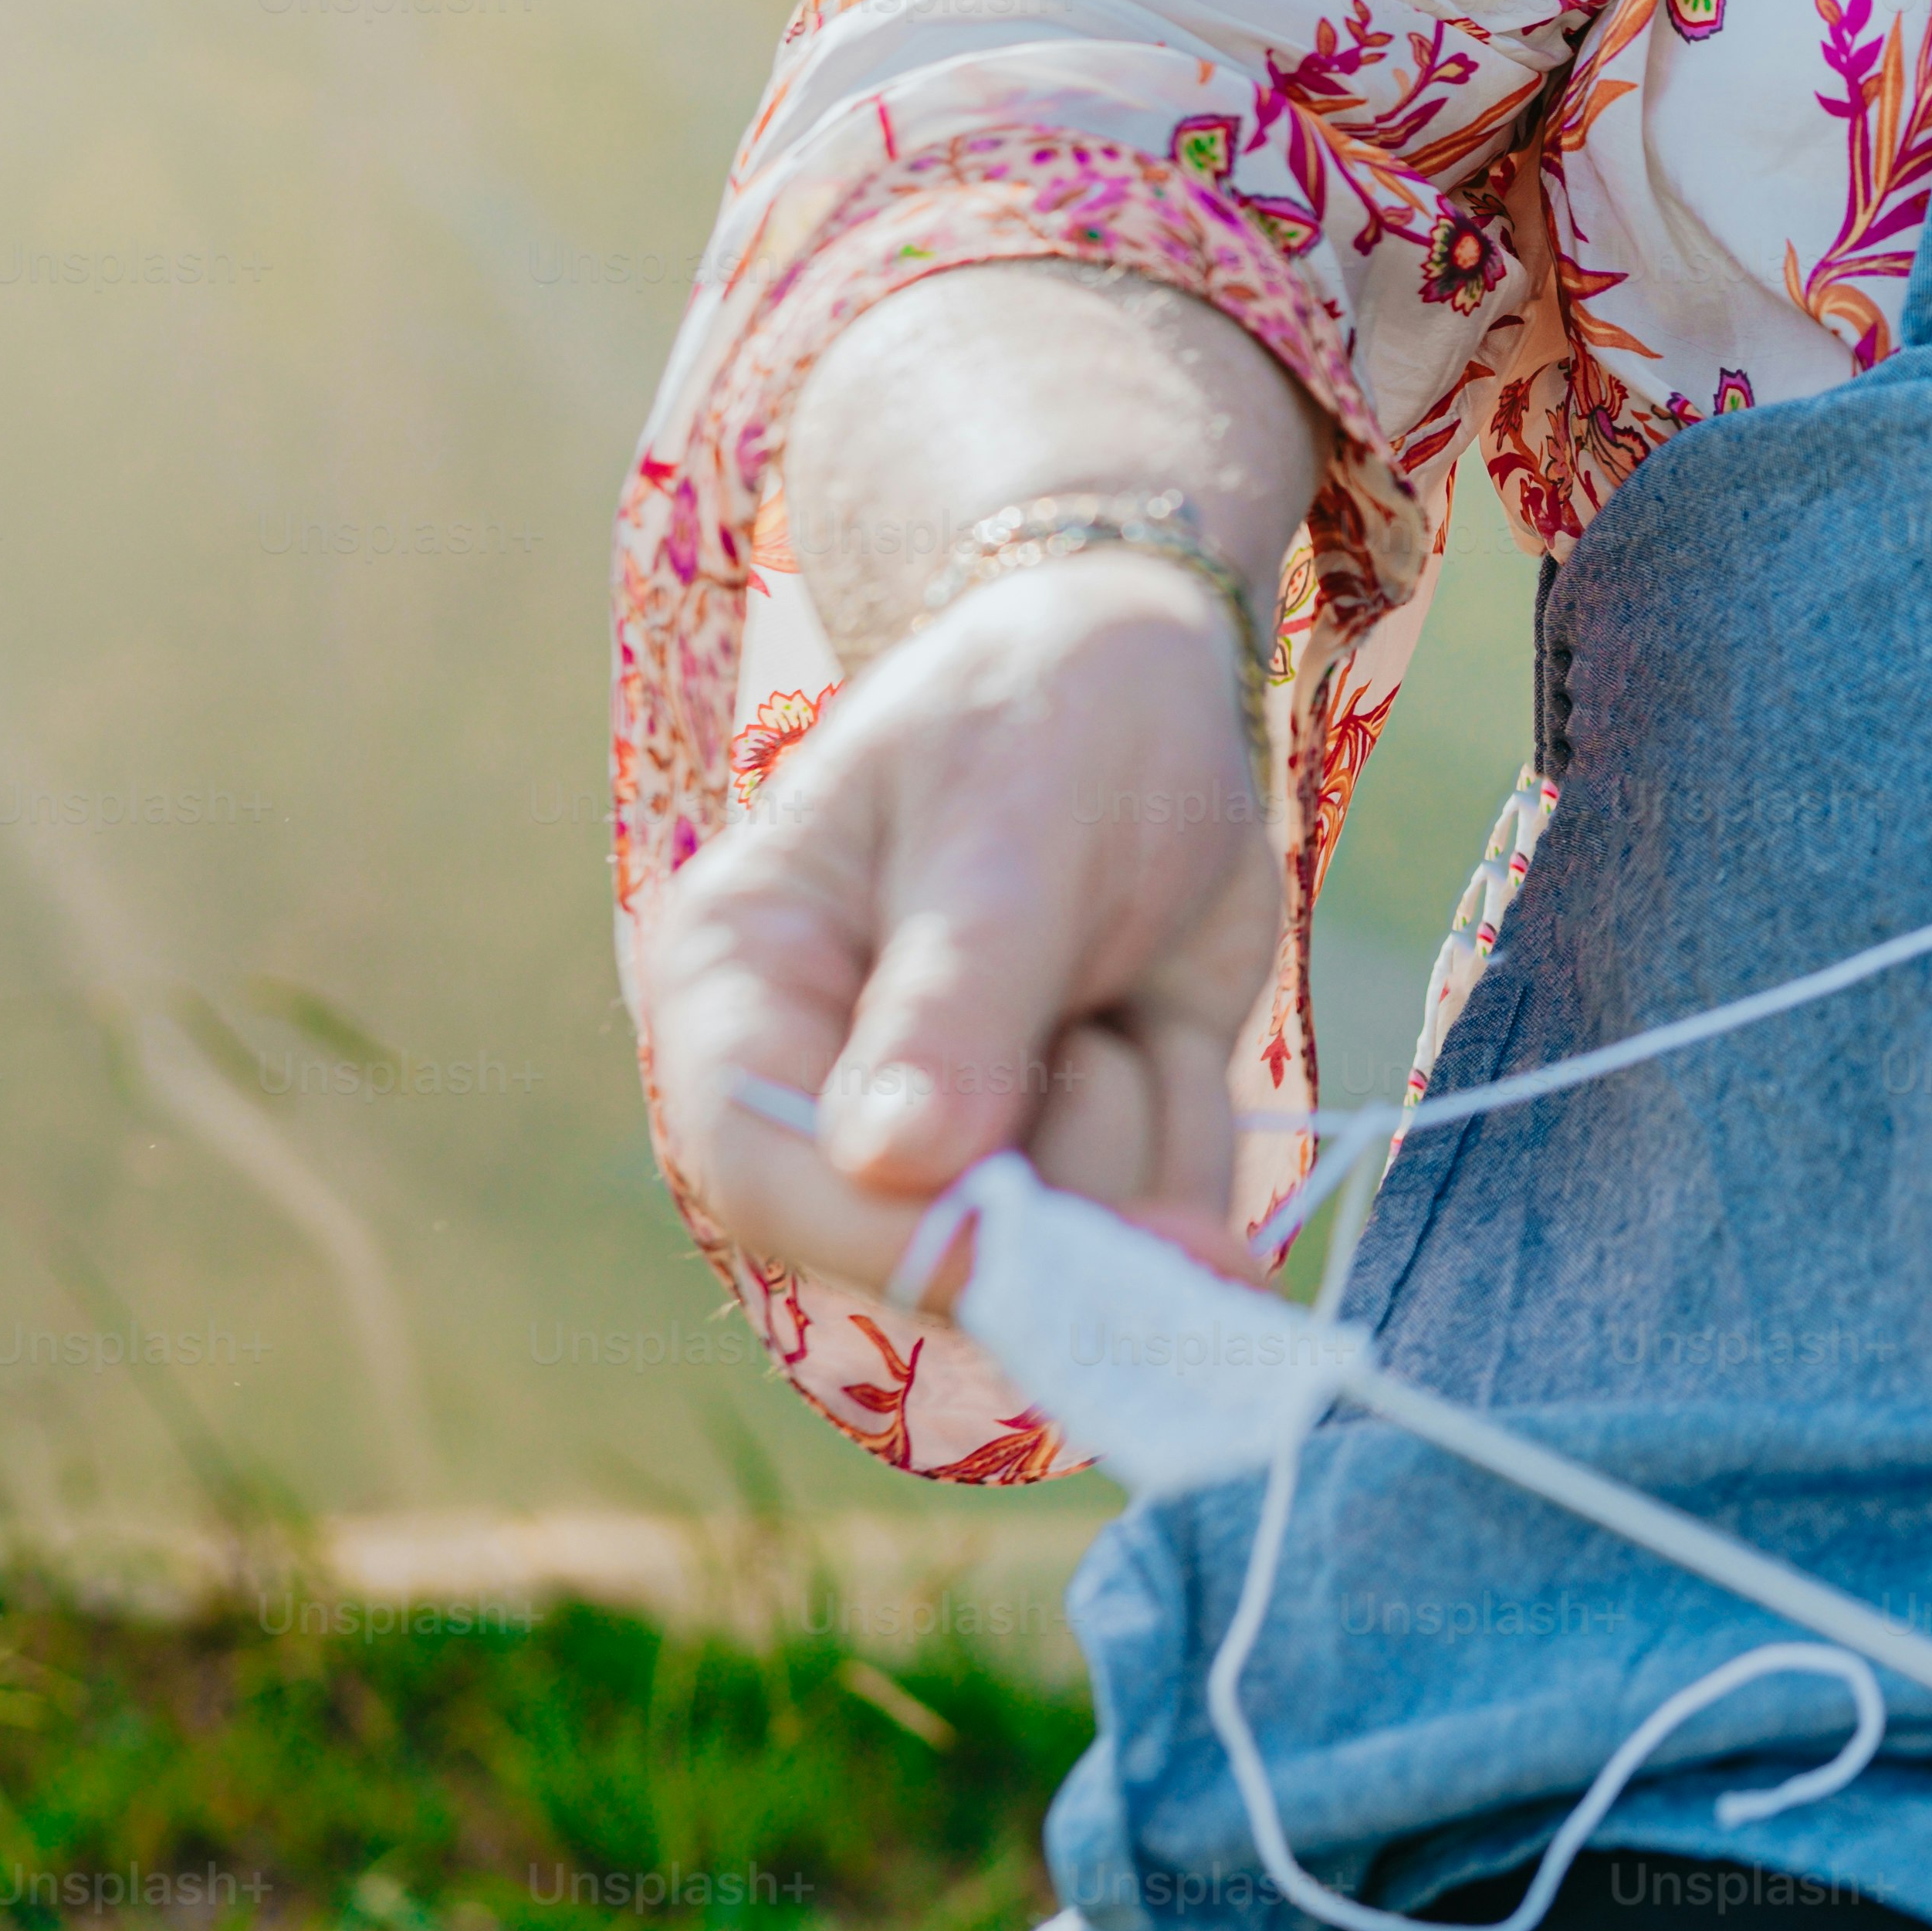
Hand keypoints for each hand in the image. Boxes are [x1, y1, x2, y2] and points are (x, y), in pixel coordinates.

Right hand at [632, 553, 1281, 1313]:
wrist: (1153, 678)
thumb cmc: (1046, 716)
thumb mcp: (1005, 829)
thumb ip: (956, 998)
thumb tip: (891, 1163)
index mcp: (740, 985)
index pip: (765, 1169)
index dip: (892, 1237)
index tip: (1023, 1252)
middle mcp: (826, 1085)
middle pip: (927, 1236)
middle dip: (1059, 1175)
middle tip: (1121, 1038)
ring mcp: (956, 1129)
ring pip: (1067, 1235)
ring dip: (1140, 1114)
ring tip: (1116, 975)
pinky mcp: (1073, 1141)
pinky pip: (1157, 1206)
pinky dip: (1191, 1117)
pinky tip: (1159, 1012)